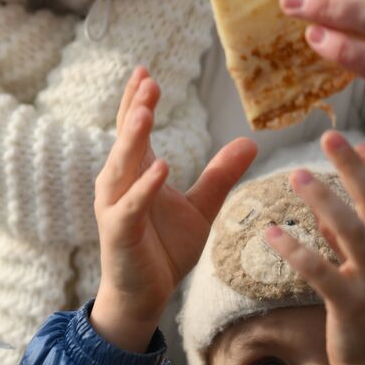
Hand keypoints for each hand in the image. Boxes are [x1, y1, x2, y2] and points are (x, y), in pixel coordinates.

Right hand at [90, 67, 256, 351]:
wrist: (144, 293)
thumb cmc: (164, 248)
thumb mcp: (200, 206)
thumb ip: (220, 174)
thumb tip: (250, 141)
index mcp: (134, 173)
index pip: (132, 130)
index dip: (136, 101)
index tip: (145, 71)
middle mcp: (118, 184)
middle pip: (125, 139)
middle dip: (134, 109)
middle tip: (146, 79)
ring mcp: (115, 207)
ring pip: (122, 166)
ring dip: (133, 138)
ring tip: (146, 111)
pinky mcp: (119, 231)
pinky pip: (130, 206)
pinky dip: (144, 187)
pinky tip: (160, 167)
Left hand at [264, 131, 364, 364]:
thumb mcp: (364, 269)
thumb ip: (349, 238)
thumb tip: (329, 206)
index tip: (361, 142)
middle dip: (355, 168)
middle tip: (330, 135)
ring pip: (354, 233)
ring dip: (325, 200)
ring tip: (295, 174)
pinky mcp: (352, 306)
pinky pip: (323, 274)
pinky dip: (298, 251)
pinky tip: (271, 233)